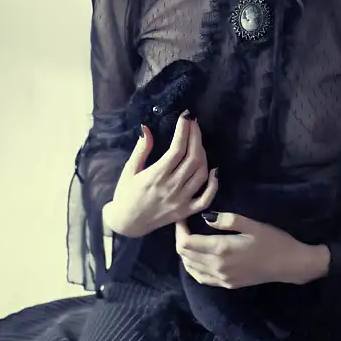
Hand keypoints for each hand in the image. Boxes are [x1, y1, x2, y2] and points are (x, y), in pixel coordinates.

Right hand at [104, 112, 218, 237]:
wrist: (126, 223)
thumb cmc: (125, 194)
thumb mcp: (129, 170)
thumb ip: (141, 150)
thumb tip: (146, 128)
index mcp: (156, 176)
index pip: (177, 149)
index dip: (184, 130)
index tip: (185, 117)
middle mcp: (171, 187)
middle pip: (193, 158)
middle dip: (196, 137)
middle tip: (194, 124)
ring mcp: (181, 201)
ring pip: (201, 174)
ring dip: (204, 154)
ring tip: (198, 142)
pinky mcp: (186, 211)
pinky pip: (206, 199)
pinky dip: (214, 184)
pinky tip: (214, 170)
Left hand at [175, 212, 329, 287]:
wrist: (290, 264)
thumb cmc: (273, 240)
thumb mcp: (252, 224)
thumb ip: (227, 220)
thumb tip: (205, 217)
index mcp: (221, 249)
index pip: (187, 242)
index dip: (180, 229)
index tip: (183, 218)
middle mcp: (217, 266)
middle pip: (185, 255)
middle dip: (181, 238)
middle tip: (185, 225)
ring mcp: (222, 278)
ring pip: (190, 268)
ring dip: (185, 253)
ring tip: (190, 238)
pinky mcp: (227, 284)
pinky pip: (201, 278)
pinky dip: (193, 268)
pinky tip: (196, 259)